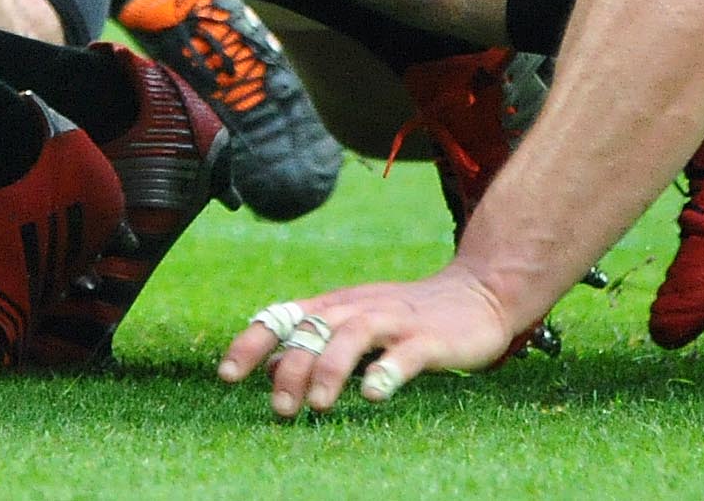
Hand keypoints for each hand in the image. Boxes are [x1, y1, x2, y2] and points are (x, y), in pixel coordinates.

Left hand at [218, 264, 515, 416]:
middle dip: (290, 367)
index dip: (252, 343)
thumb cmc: (405, 317)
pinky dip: (388, 371)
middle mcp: (358, 307)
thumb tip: (266, 368)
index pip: (283, 317)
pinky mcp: (429, 338)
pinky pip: (406, 354)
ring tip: (316, 405)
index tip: (226, 376)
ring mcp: (394, 320)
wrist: (477, 294)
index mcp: (335, 306)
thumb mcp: (353, 324)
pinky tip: (374, 394)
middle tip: (278, 410)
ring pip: (353, 335)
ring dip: (331, 369)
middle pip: (313, 328)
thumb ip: (312, 344)